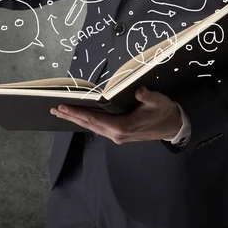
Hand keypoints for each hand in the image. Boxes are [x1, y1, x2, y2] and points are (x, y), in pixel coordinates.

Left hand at [50, 86, 182, 143]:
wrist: (174, 127)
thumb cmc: (165, 112)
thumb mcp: (158, 102)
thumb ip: (147, 96)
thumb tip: (139, 91)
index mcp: (122, 127)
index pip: (94, 119)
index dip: (77, 112)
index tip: (63, 106)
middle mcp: (116, 134)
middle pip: (88, 124)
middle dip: (70, 116)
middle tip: (54, 110)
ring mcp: (116, 136)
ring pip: (91, 127)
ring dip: (76, 119)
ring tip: (61, 112)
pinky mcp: (118, 134)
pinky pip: (97, 127)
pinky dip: (86, 121)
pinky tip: (79, 117)